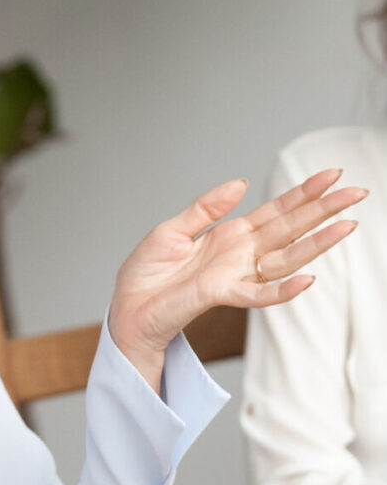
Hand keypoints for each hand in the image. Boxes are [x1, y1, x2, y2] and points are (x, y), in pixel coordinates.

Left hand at [108, 168, 366, 371]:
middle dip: (323, 210)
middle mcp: (240, 255)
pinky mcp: (222, 295)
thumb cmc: (146, 275)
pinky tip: (309, 279)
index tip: (332, 175)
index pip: (275, 211)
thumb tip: (241, 182)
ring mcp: (235, 275)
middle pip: (290, 229)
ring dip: (317, 244)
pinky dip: (283, 289)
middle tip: (357, 192)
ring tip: (348, 226)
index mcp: (230, 235)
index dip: (303, 193)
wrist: (127, 309)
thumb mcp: (172, 230)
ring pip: (286, 258)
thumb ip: (205, 207)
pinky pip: (259, 295)